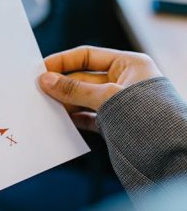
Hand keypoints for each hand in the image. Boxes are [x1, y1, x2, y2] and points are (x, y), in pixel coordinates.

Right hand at [38, 46, 161, 131]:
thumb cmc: (149, 117)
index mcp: (129, 65)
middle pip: (83, 78)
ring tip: (45, 108)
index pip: (88, 56)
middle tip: (37, 92)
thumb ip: (74, 89)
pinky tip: (61, 121)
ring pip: (84, 98)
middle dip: (62, 85)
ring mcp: (119, 103)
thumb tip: (45, 79)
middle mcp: (124, 81)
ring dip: (66, 103)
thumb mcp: (107, 97)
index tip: (41, 69)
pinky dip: (75, 118)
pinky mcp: (115, 123)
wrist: (172, 154)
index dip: (63, 61)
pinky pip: (89, 117)